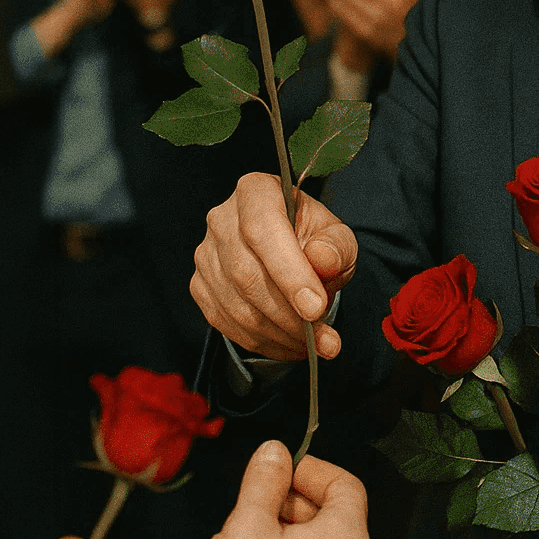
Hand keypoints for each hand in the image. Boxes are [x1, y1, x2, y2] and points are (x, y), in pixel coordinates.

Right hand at [192, 172, 356, 361]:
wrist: (291, 251)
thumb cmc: (313, 239)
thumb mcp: (337, 237)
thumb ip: (336, 247)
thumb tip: (323, 260)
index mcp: (255, 192)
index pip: (263, 230)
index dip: (289, 273)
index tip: (315, 308)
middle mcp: (221, 220)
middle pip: (247, 274)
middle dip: (289, 316)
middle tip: (324, 341)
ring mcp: (205, 255)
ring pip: (237, 305)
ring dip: (279, 335)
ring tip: (314, 346)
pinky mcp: (200, 286)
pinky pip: (227, 322)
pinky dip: (262, 342)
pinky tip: (289, 345)